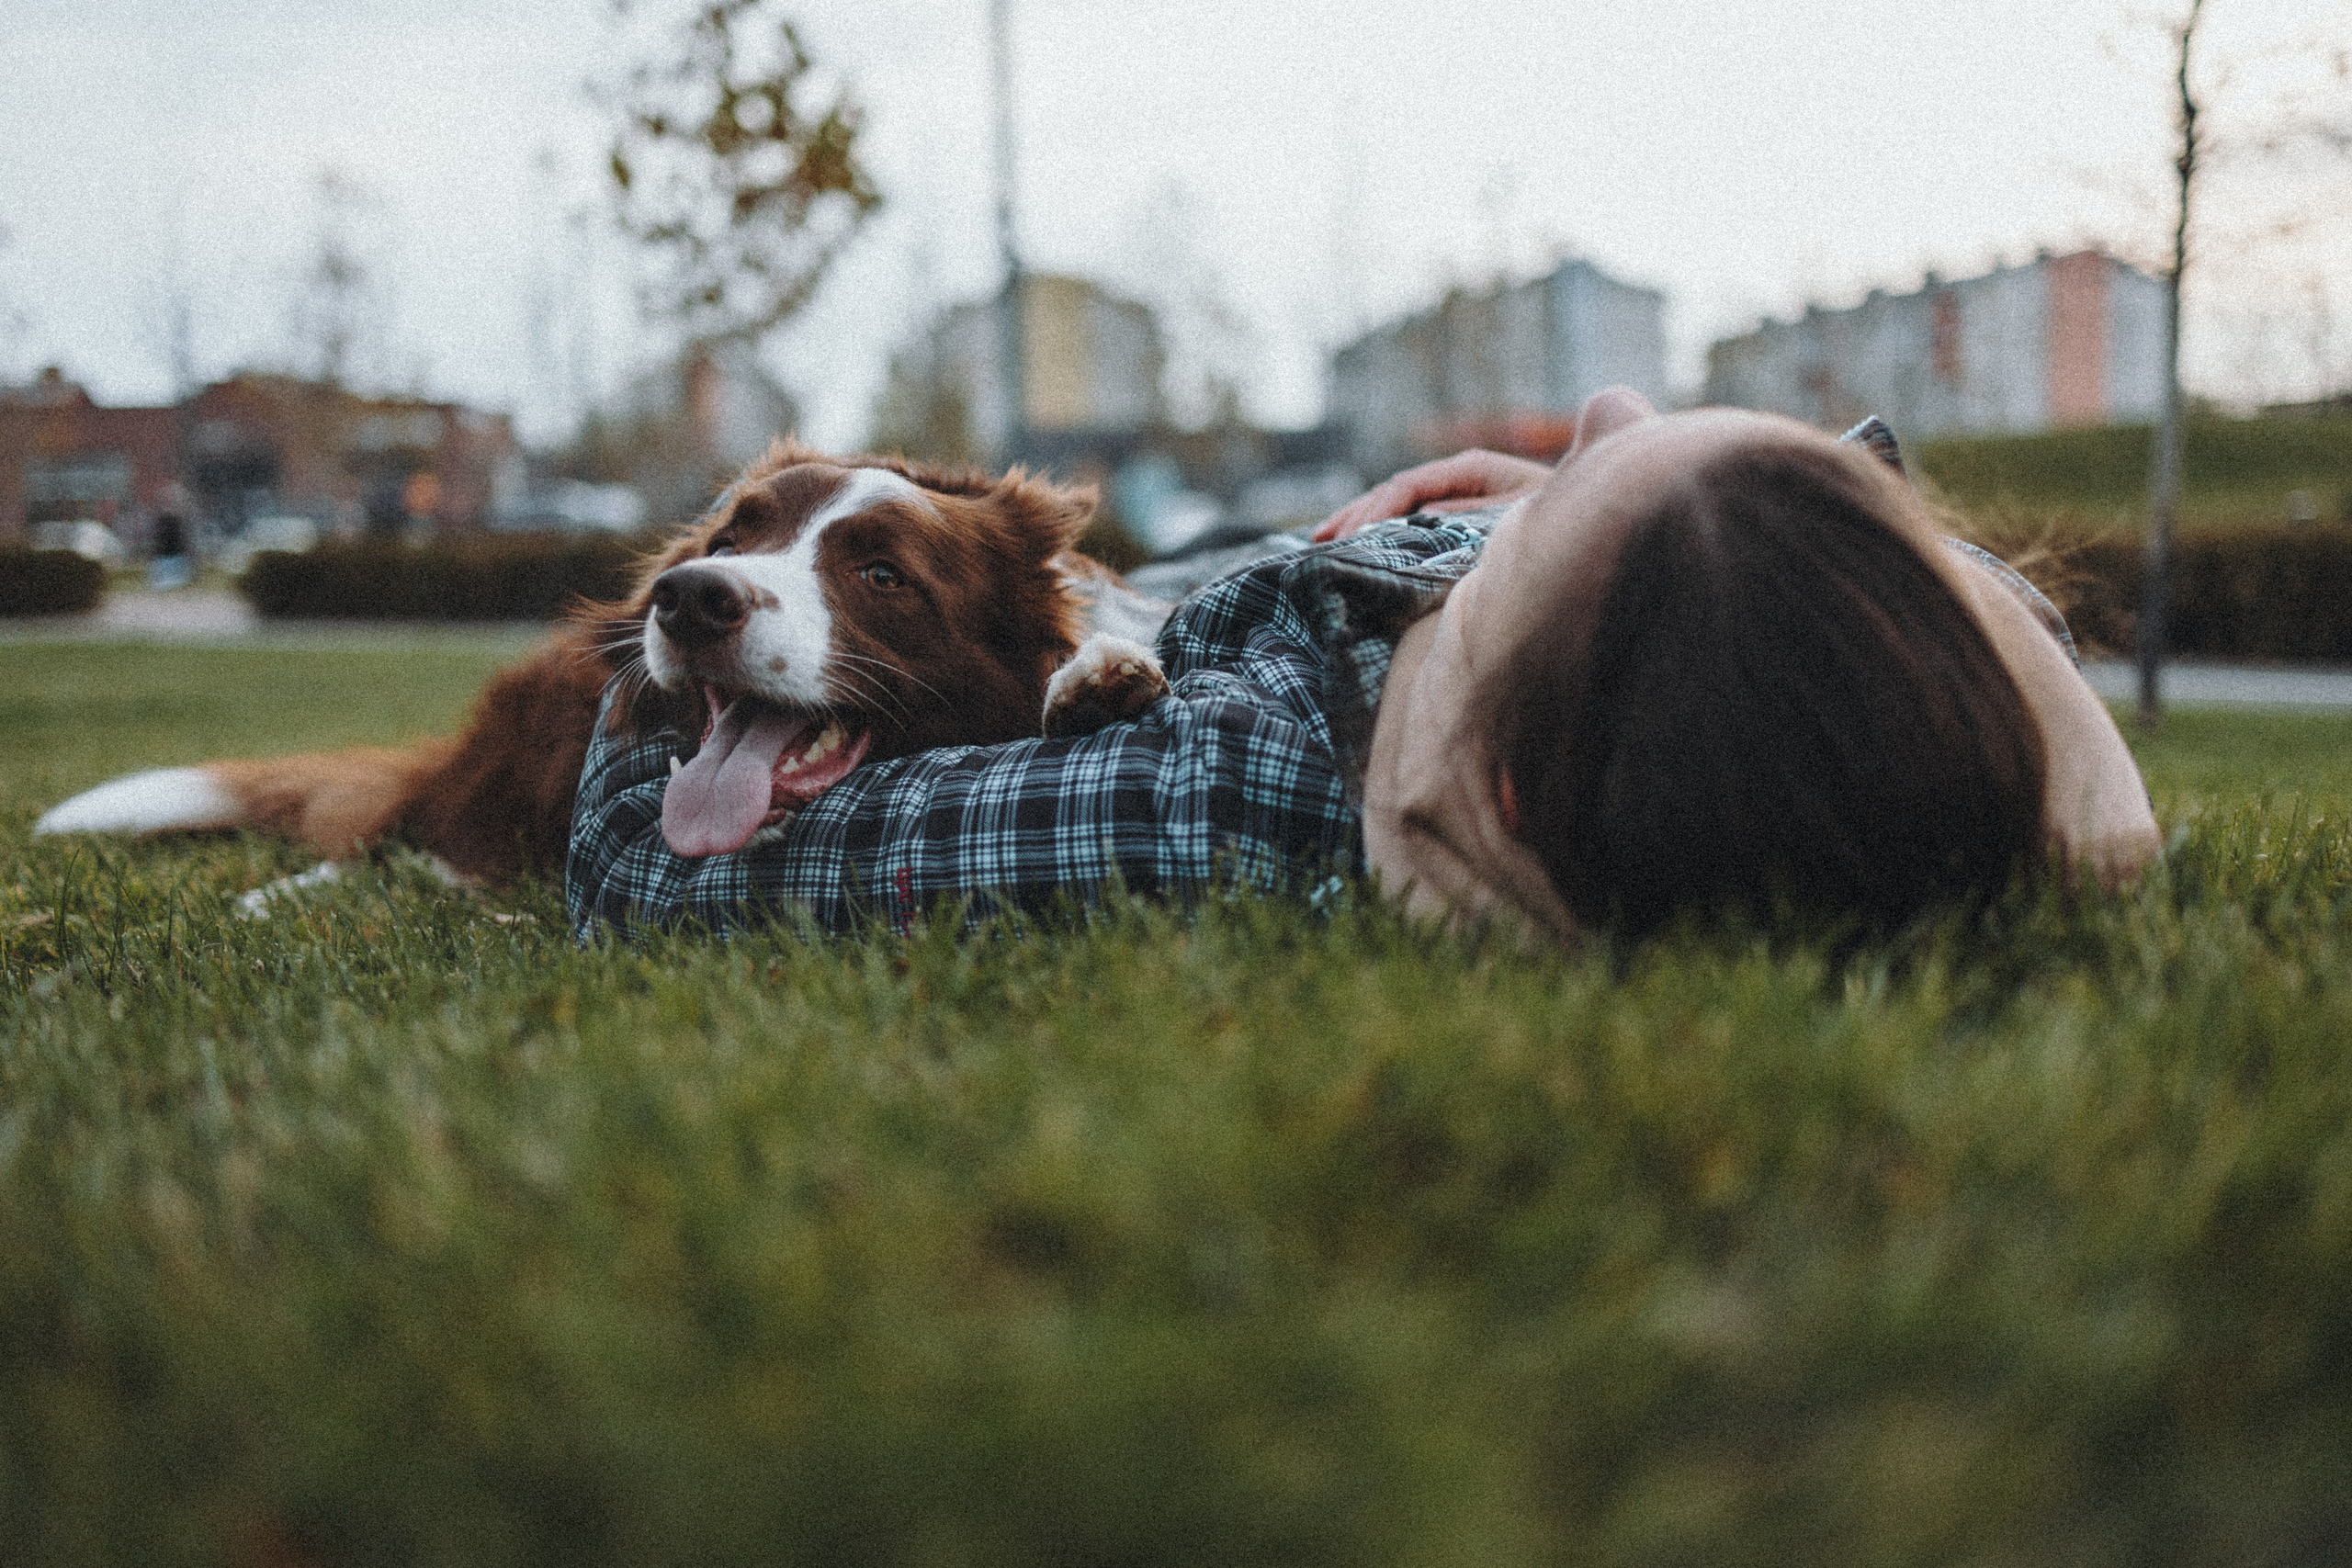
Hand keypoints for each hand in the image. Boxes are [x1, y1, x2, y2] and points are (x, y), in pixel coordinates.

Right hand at [1312, 449, 1554, 542]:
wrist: (1588, 537)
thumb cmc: (1562, 529)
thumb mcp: (1514, 521)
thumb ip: (1467, 516)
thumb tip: (1418, 518)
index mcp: (1474, 469)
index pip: (1411, 485)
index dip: (1376, 509)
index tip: (1350, 538)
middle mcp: (1459, 480)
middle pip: (1394, 494)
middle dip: (1356, 516)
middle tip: (1320, 542)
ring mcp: (1455, 501)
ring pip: (1394, 509)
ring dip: (1358, 526)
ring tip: (1320, 544)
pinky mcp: (1453, 524)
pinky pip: (1407, 526)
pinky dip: (1377, 538)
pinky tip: (1349, 551)